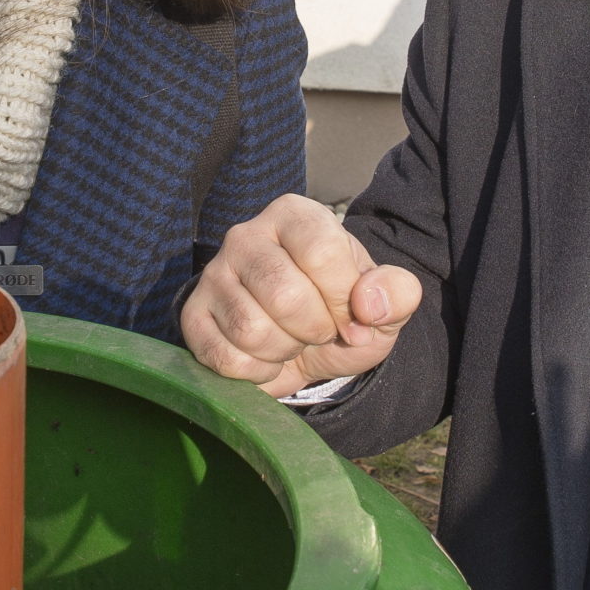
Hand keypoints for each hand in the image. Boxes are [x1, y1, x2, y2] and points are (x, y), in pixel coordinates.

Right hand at [180, 194, 421, 396]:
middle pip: (284, 294)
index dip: (345, 300)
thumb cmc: (341, 313)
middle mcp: (245, 235)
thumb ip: (397, 294)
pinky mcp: (192, 316)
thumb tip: (370, 303)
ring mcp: (213, 276)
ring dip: (284, 351)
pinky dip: (256, 373)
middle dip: (314, 329)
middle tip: (319, 330)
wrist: (303, 345)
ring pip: (251, 330)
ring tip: (290, 339)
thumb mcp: (384, 304)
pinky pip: (225, 359)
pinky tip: (265, 357)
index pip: (322, 254)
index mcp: (295, 216)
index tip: (355, 317)